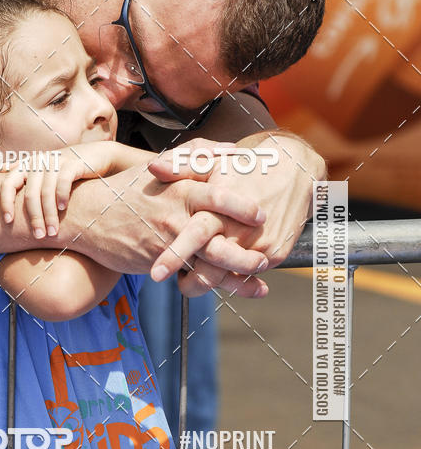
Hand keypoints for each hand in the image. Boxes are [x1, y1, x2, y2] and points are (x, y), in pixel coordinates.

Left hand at [0, 144, 124, 238]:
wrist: (96, 157)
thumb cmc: (66, 173)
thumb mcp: (44, 174)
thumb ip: (25, 180)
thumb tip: (2, 188)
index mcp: (27, 165)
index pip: (8, 184)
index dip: (6, 203)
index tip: (8, 221)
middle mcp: (38, 161)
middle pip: (30, 194)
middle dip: (35, 218)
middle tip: (39, 236)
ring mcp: (55, 160)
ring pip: (46, 192)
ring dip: (49, 214)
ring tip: (53, 231)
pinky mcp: (72, 162)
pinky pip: (63, 181)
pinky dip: (61, 196)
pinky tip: (63, 209)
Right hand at [63, 161, 269, 297]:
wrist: (87, 216)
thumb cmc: (127, 190)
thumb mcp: (160, 167)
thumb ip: (197, 159)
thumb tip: (231, 151)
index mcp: (180, 188)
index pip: (218, 195)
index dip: (243, 206)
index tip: (263, 214)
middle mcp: (175, 214)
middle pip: (217, 235)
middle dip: (244, 249)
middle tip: (266, 256)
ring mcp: (166, 240)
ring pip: (207, 260)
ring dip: (235, 272)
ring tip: (257, 277)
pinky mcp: (156, 261)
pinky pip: (191, 275)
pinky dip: (214, 284)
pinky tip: (237, 288)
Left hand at [148, 133, 325, 292]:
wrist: (294, 169)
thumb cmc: (247, 166)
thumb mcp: (215, 162)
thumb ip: (182, 168)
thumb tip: (153, 167)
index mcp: (222, 207)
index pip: (196, 234)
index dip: (175, 254)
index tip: (156, 273)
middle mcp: (242, 229)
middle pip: (212, 266)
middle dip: (191, 282)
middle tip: (175, 285)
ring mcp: (261, 244)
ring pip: (230, 276)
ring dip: (210, 281)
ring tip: (192, 279)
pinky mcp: (276, 254)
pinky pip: (249, 274)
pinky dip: (233, 275)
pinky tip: (219, 270)